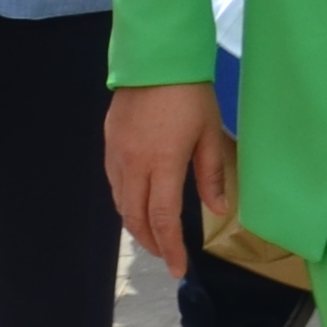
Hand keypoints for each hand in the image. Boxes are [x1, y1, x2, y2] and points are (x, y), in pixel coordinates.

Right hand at [103, 80, 235, 277]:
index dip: (170, 248)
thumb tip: (218, 210)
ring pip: (121, 203)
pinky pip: (114, 183)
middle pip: (135, 218)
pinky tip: (139, 202)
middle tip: (167, 254)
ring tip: (155, 233)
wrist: (156, 58)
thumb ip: (211, 174)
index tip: (177, 268)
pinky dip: (126, 201)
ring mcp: (116, 154)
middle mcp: (133, 165)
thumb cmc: (190, 94)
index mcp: (163, 164)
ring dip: (136, 224)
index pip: (162, 219)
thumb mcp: (210, 133)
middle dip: (151, 242)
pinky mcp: (108, 142)